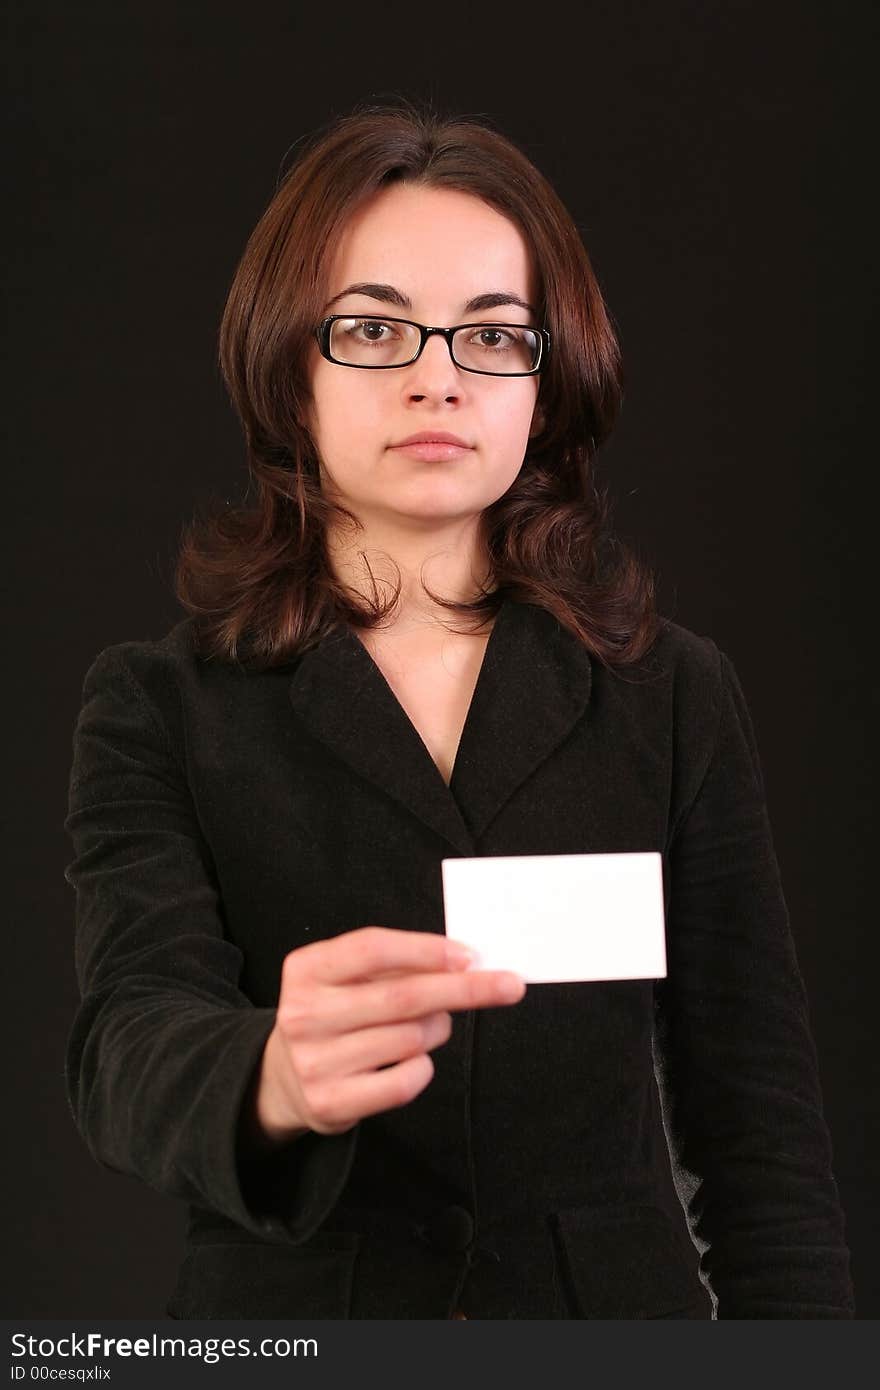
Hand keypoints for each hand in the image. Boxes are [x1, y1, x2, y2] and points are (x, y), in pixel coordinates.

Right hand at [243, 926, 525, 1150]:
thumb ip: (393, 965)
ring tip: (432, 1025)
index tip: (471, 956)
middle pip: (402, 996)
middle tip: (508, 986)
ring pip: (410, 1039)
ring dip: (438, 1029)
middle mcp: (304, 1014)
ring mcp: (315, 1061)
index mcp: (306, 969)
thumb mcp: (344, 976)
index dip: (426, 950)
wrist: (283, 1078)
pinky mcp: (331, 1102)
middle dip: (464, 989)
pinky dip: (423, 1067)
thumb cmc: (335, 1013)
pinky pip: (405, 1082)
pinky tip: (414, 1060)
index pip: (373, 948)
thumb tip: (466, 962)